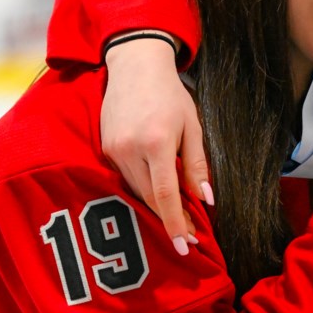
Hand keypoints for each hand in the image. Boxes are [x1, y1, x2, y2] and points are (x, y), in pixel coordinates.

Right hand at [103, 38, 210, 254]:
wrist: (135, 68)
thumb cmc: (171, 95)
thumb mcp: (193, 126)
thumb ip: (197, 164)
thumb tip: (207, 199)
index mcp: (157, 143)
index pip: (166, 194)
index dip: (176, 222)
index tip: (186, 244)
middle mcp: (131, 150)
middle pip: (150, 197)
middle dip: (170, 220)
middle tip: (190, 237)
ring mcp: (113, 151)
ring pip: (137, 191)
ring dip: (157, 207)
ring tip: (180, 220)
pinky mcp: (105, 149)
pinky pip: (126, 179)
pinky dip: (144, 190)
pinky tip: (159, 195)